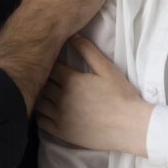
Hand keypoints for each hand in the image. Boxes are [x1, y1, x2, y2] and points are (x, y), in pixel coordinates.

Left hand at [37, 36, 152, 156]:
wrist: (128, 126)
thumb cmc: (120, 94)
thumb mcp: (106, 68)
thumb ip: (88, 50)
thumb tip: (72, 35)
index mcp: (70, 80)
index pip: (49, 66)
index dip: (49, 62)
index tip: (50, 60)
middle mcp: (60, 98)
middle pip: (42, 83)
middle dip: (42, 77)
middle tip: (45, 74)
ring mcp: (59, 116)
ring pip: (39, 102)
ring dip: (40, 95)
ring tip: (46, 92)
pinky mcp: (61, 132)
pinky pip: (41, 122)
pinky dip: (40, 114)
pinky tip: (46, 110)